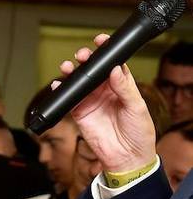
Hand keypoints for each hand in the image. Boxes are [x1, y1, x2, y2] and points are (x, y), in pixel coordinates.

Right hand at [60, 35, 155, 173]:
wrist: (127, 158)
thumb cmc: (139, 133)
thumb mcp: (137, 108)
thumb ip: (125, 88)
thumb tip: (116, 69)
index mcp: (122, 86)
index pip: (113, 64)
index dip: (106, 51)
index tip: (101, 40)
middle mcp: (105, 91)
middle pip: (92, 70)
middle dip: (86, 59)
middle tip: (82, 56)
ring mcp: (91, 101)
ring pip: (79, 82)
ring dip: (72, 72)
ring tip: (68, 67)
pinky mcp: (79, 113)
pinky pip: (68, 99)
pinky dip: (61, 90)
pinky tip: (59, 84)